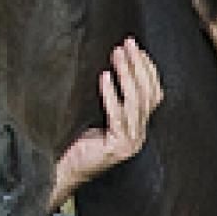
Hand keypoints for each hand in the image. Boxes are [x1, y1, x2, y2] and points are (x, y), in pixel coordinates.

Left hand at [50, 37, 162, 210]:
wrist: (63, 171)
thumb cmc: (76, 143)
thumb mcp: (98, 117)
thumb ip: (111, 100)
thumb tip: (110, 66)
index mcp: (138, 127)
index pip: (153, 94)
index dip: (147, 69)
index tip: (136, 48)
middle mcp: (139, 135)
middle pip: (146, 94)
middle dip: (138, 65)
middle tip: (127, 43)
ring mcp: (130, 143)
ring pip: (135, 102)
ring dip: (126, 74)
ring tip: (117, 54)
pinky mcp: (117, 148)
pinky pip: (117, 116)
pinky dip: (111, 94)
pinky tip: (104, 77)